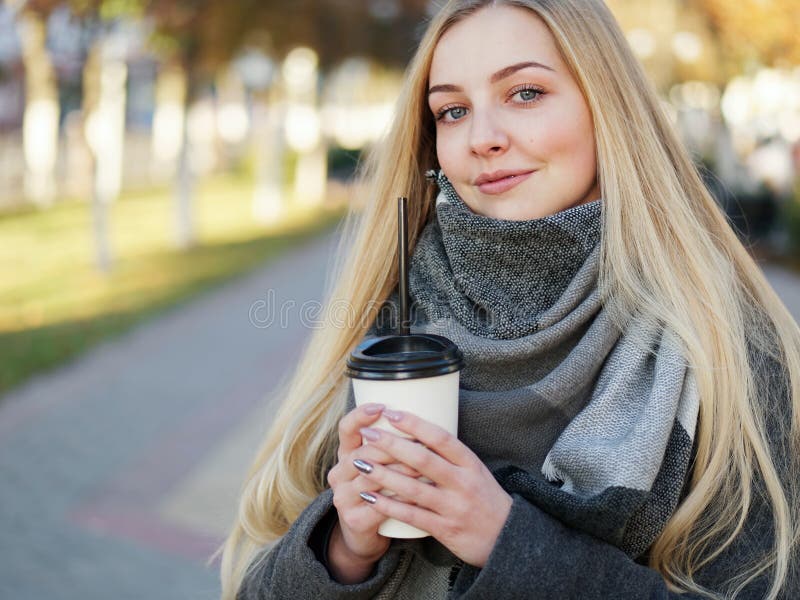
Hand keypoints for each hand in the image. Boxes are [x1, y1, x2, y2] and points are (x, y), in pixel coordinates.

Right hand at [326, 403, 418, 582]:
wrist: (362, 535)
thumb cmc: (378, 493)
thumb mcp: (378, 466)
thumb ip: (392, 445)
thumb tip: (422, 420)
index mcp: (345, 455)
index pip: (346, 429)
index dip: (361, 416)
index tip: (382, 407)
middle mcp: (339, 474)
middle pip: (364, 452)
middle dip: (393, 447)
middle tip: (421, 444)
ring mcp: (344, 497)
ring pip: (372, 478)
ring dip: (400, 472)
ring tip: (424, 468)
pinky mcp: (354, 519)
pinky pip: (379, 506)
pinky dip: (400, 500)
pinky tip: (418, 496)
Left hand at [353, 410, 511, 567]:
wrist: (508, 539)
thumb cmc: (485, 500)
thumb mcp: (476, 471)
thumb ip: (450, 456)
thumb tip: (417, 432)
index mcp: (470, 463)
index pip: (440, 438)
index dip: (415, 424)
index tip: (391, 413)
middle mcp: (463, 482)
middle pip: (422, 459)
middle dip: (391, 444)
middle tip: (368, 433)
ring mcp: (454, 507)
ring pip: (412, 488)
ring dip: (383, 474)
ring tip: (360, 462)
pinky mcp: (446, 530)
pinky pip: (411, 516)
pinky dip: (388, 505)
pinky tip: (370, 497)